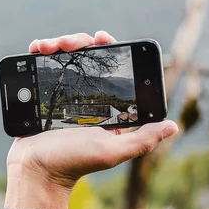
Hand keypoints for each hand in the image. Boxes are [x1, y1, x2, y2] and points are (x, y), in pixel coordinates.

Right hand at [4, 32, 178, 208]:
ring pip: (63, 57)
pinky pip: (41, 66)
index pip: (112, 67)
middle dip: (78, 41)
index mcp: (105, 105)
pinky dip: (39, 52)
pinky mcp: (41, 93)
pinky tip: (37, 48)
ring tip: (47, 46)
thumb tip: (173, 125)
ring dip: (57, 44)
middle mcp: (85, 97)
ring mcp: (61, 93)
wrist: (36, 170)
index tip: (102, 37)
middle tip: (70, 43)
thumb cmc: (75, 163)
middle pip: (85, 56)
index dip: (109, 47)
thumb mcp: (113, 151)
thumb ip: (142, 140)